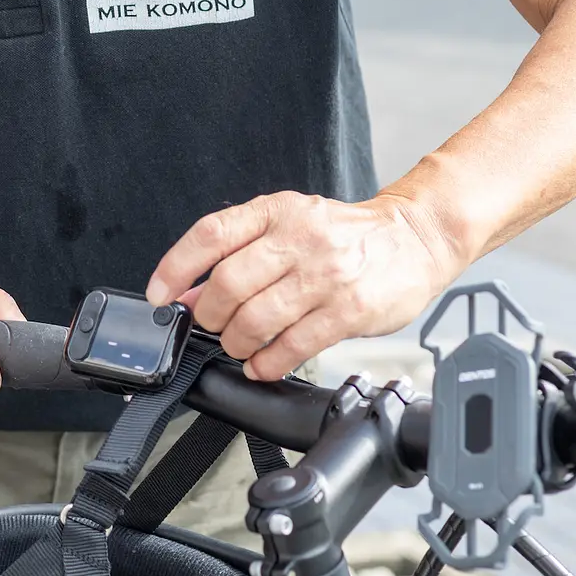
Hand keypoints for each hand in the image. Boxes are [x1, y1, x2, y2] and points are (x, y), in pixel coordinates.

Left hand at [145, 192, 462, 381]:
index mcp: (277, 211)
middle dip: (211, 316)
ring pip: (256, 319)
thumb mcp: (290, 226)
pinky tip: (263, 364)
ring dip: (236, 343)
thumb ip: (242, 254)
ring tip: (239, 346)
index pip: (211, 234)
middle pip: (229, 283)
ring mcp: (326, 275)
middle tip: (214, 326)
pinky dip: (268, 362)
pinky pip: (293, 346)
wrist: (415, 239)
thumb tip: (191, 293)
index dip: (176, 267)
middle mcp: (299, 238)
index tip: (160, 294)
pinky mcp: (350, 310)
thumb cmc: (346, 236)